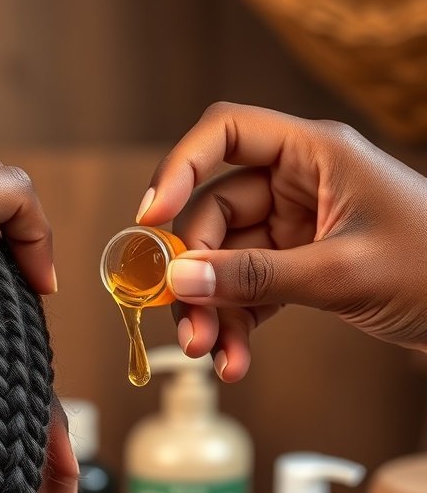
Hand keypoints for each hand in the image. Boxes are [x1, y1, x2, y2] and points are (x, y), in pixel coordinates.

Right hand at [137, 102, 426, 380]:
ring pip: (227, 260)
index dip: (180, 167)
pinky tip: (236, 359)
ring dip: (213, 308)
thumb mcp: (341, 272)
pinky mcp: (301, 266)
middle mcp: (298, 183)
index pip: (227, 133)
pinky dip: (238, 323)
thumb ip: (259, 276)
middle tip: (187, 323)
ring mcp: (297, 227)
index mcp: (314, 154)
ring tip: (212, 353)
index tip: (150, 218)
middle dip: (195, 272)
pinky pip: (250, 289)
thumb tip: (182, 279)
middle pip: (215, 213)